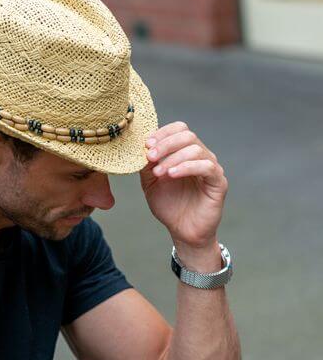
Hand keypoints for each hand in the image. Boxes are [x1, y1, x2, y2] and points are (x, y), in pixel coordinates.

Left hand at [139, 122, 227, 249]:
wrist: (182, 231)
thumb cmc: (169, 206)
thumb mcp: (150, 183)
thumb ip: (147, 165)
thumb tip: (141, 147)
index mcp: (185, 152)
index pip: (179, 129)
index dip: (163, 132)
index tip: (146, 144)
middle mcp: (201, 156)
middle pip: (187, 135)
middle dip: (165, 144)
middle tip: (150, 156)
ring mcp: (211, 167)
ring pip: (196, 149)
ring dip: (173, 158)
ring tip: (159, 173)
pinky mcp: (218, 182)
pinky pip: (207, 166)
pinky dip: (187, 167)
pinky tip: (172, 175)